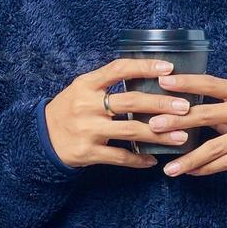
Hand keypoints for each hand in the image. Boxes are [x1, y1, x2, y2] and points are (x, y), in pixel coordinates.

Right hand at [43, 58, 198, 168]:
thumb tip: (148, 75)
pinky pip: (120, 157)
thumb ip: (108, 83)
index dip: (145, 67)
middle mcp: (86, 105)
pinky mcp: (87, 152)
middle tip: (185, 107)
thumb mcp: (82, 89)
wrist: (41, 138)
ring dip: (159, 135)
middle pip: (131, 102)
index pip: (119, 69)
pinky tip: (153, 160)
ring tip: (181, 137)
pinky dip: (138, 159)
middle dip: (161, 104)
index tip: (169, 68)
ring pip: (130, 132)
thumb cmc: (69, 109)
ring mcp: (87, 130)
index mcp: (86, 84)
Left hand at [151, 73, 226, 176]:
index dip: (187, 83)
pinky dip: (205, 169)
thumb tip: (175, 105)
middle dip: (178, 121)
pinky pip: (225, 163)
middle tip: (154, 126)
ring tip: (169, 168)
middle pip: (207, 115)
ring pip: (214, 147)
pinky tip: (189, 172)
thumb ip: (215, 102)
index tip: (163, 82)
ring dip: (188, 158)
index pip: (211, 83)